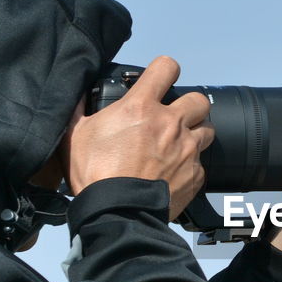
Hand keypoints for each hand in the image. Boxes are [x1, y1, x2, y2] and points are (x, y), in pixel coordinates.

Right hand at [62, 56, 213, 219]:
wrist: (116, 213)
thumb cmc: (94, 175)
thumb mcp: (74, 135)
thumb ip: (79, 110)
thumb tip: (77, 95)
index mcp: (141, 107)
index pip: (166, 67)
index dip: (165, 69)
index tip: (161, 78)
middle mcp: (170, 124)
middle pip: (199, 99)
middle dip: (189, 105)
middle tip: (175, 116)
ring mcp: (187, 150)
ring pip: (207, 130)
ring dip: (195, 134)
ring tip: (179, 145)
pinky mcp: (195, 175)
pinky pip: (202, 164)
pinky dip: (191, 167)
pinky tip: (175, 172)